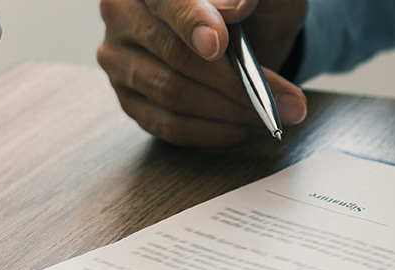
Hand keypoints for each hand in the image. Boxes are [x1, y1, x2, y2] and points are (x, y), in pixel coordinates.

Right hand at [97, 0, 307, 146]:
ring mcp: (119, 60)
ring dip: (228, 111)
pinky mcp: (129, 98)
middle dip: (231, 81)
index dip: (191, 22)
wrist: (245, 31)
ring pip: (172, 94)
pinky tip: (243, 128)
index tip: (219, 45)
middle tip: (275, 98)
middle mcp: (122, 15)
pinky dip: (212, 132)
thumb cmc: (248, 7)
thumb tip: (233, 8)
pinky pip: (168, 125)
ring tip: (269, 115)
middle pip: (172, 54)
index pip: (166, 1)